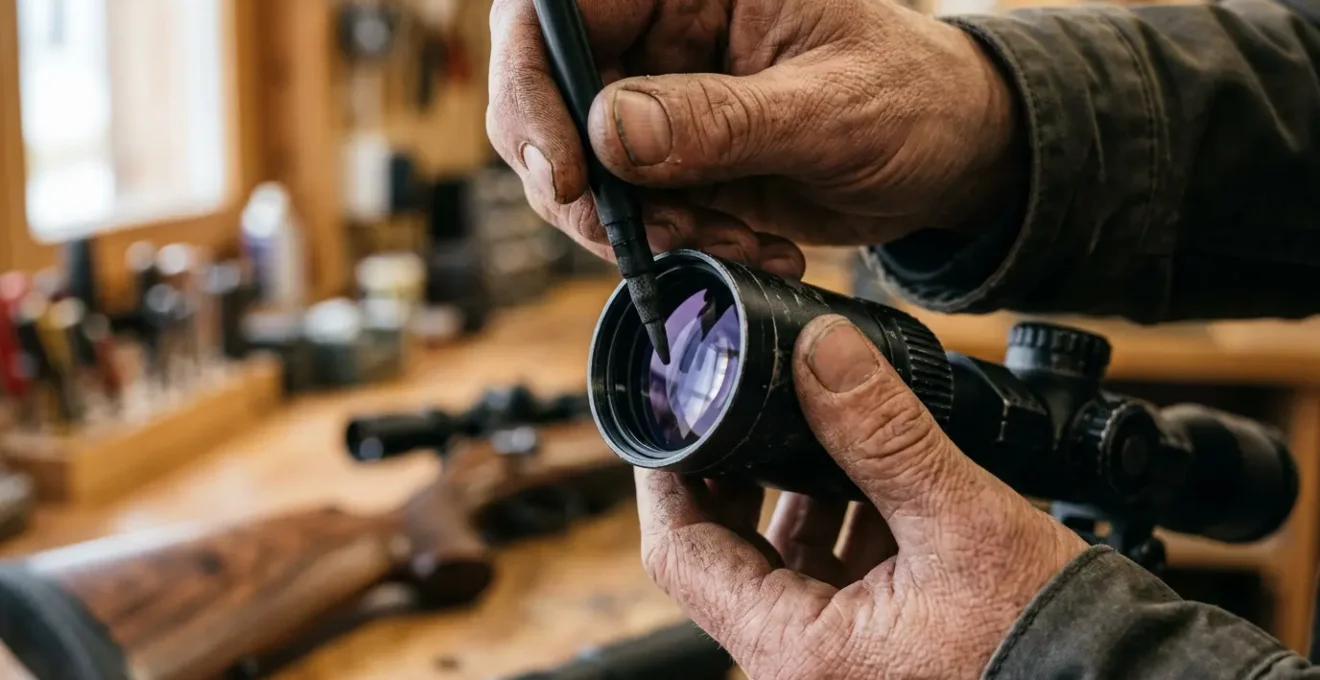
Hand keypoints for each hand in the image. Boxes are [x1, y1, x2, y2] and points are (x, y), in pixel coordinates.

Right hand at [488, 0, 1024, 275]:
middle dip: (579, 182)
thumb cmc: (916, 101)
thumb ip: (723, 119)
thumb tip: (612, 134)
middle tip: (638, 238)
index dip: (533, 83)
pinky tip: (747, 248)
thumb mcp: (834, 108)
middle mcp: (661, 32)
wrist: (951, 158)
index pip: (558, 8)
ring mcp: (662, 101)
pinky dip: (674, 247)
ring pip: (582, 167)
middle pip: (550, 96)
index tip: (565, 172)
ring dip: (636, 227)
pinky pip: (632, 212)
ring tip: (725, 242)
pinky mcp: (675, 163)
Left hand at [636, 315, 1086, 679]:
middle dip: (740, 476)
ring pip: (785, 565)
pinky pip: (836, 582)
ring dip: (799, 495)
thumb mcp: (961, 522)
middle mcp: (802, 667)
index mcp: (797, 649)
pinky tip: (876, 478)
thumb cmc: (1046, 642)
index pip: (684, 554)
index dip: (667, 478)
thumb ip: (884, 431)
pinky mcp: (878, 654)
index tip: (670, 418)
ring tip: (821, 424)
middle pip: (728, 556)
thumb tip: (822, 350)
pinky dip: (846, 527)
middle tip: (746, 404)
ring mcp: (839, 664)